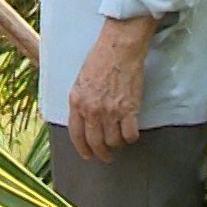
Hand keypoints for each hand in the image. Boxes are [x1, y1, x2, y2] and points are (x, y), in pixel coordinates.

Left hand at [67, 16, 158, 161]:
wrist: (118, 50)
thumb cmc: (99, 60)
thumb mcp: (80, 81)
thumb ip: (80, 102)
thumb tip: (83, 119)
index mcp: (76, 102)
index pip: (76, 134)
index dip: (82, 148)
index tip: (88, 155)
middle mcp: (92, 110)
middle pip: (95, 142)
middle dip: (101, 153)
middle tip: (106, 156)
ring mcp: (110, 111)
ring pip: (114, 141)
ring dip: (117, 144)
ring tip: (119, 139)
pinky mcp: (129, 110)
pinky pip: (130, 135)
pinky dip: (131, 137)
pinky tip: (130, 132)